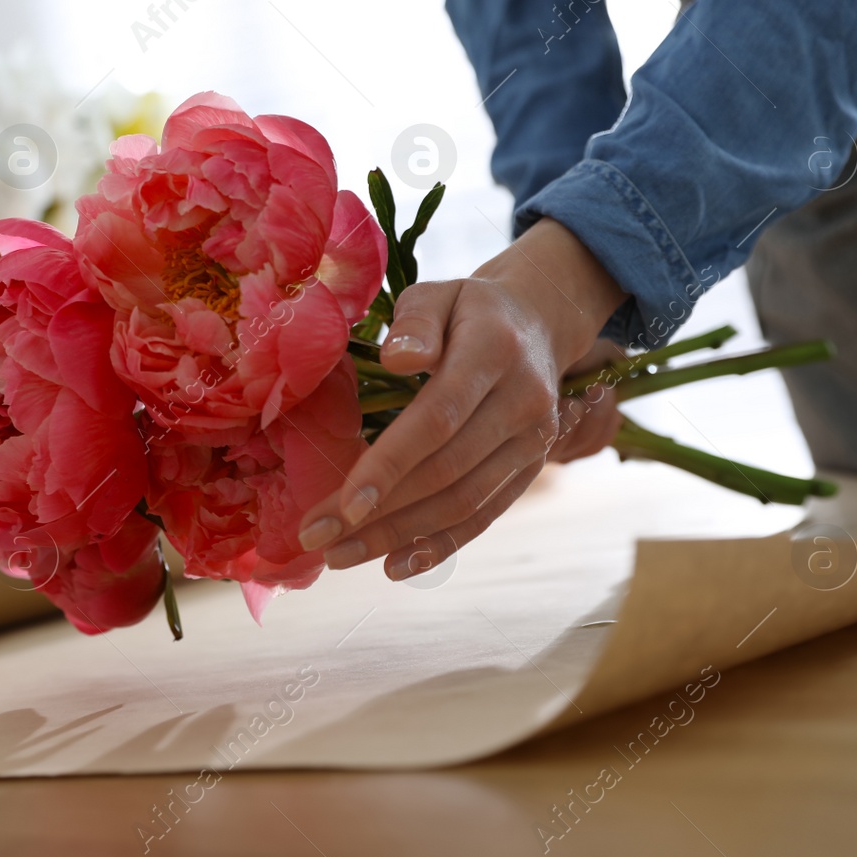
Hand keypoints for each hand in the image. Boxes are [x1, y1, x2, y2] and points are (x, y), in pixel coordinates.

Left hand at [297, 218, 624, 580]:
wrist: (539, 322)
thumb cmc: (469, 309)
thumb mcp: (439, 292)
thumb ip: (415, 320)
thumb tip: (396, 356)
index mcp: (494, 352)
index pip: (438, 419)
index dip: (391, 465)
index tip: (343, 504)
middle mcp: (523, 402)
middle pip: (446, 471)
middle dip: (379, 513)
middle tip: (317, 537)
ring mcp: (533, 441)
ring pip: (463, 502)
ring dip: (399, 536)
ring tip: (340, 556)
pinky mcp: (531, 467)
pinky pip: (485, 514)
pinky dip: (440, 545)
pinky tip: (393, 565)